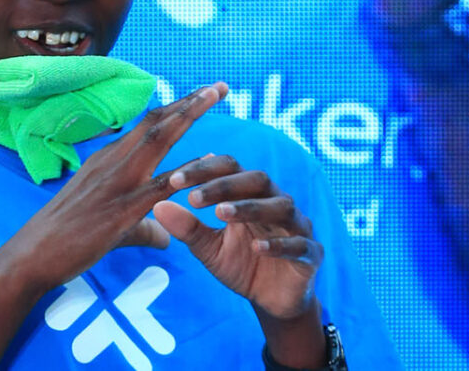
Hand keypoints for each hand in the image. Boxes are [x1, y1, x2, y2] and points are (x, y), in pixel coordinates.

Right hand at [0, 84, 228, 291]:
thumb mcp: (110, 227)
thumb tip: (166, 237)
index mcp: (108, 159)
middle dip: (190, 102)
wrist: (32, 255)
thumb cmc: (64, 240)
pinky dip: (185, 170)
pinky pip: (160, 185)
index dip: (175, 109)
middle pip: (157, 122)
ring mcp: (117, 182)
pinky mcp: (121, 209)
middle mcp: (112, 161)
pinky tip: (208, 162)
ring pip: (158, 139)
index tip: (201, 95)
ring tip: (214, 96)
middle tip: (221, 86)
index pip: (147, 126)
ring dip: (189, 115)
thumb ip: (144, 227)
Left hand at [151, 154, 320, 320]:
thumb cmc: (240, 265)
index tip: (174, 181)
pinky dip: (279, 245)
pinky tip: (257, 249)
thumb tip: (157, 206)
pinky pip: (299, 244)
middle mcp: (276, 202)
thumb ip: (188, 228)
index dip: (204, 170)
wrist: (272, 301)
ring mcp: (297, 226)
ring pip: (280, 207)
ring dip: (250, 208)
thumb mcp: (208, 249)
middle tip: (194, 198)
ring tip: (221, 215)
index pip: (230, 168)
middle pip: (257, 179)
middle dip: (224, 185)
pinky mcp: (311, 254)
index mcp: (250, 194)